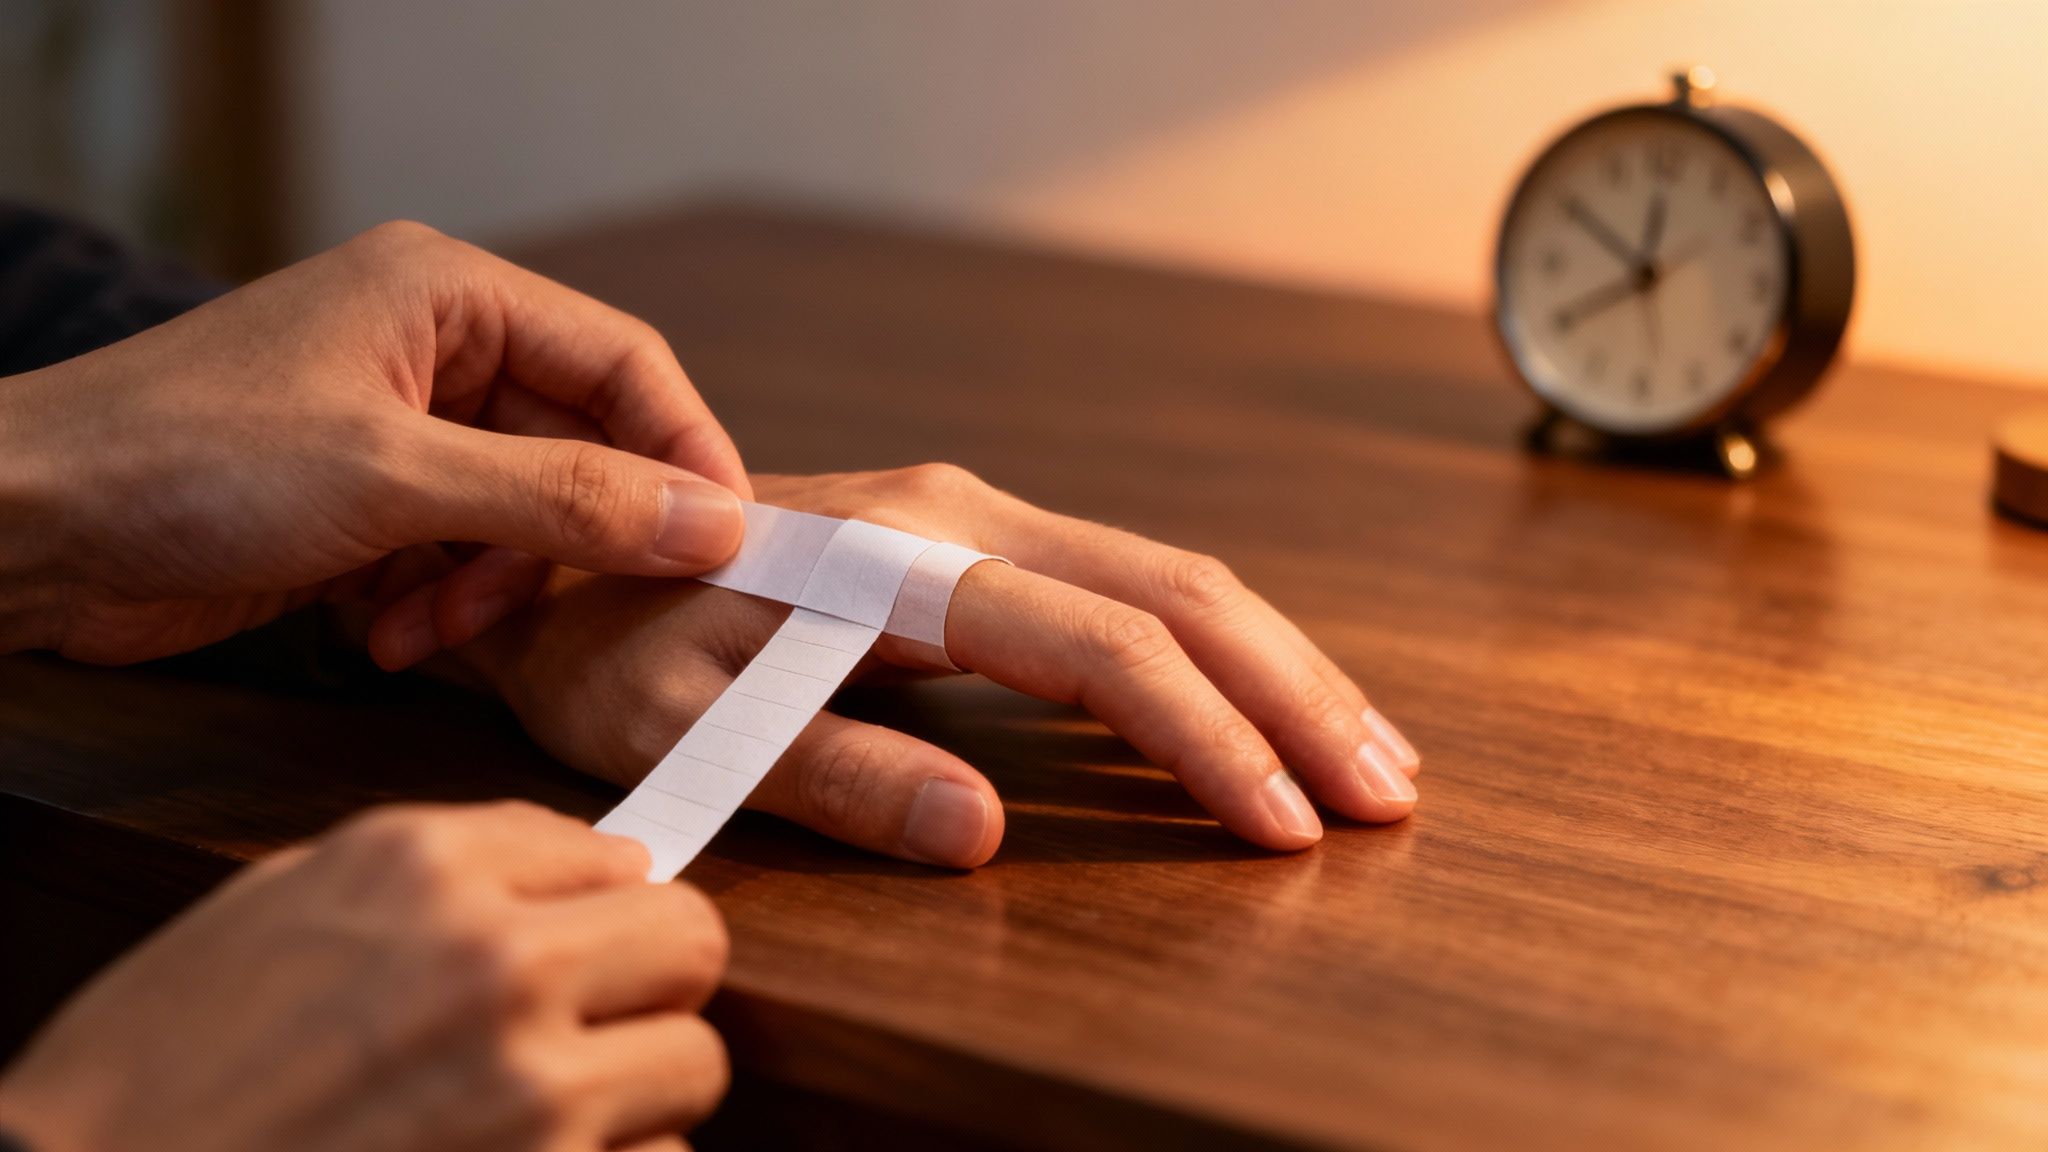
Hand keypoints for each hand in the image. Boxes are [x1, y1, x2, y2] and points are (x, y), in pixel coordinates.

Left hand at [0, 221, 750, 664]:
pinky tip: (390, 635)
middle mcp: (434, 351)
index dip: (686, 451)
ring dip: (497, 587)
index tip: (729, 542)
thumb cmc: (186, 461)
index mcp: (451, 296)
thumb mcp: (396, 480)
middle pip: (579, 446)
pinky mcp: (366, 502)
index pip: (622, 362)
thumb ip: (563, 500)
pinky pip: (462, 557)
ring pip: (524, 516)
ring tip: (436, 629)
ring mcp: (399, 429)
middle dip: (570, 539)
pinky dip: (445, 606)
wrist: (24, 530)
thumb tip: (714, 523)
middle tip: (581, 607)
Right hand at [0, 802, 727, 1151]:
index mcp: (427, 871)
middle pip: (691, 944)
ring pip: (692, 1068)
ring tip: (539, 1116)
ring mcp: (531, 1094)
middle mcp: (496, 965)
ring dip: (636, 1096)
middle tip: (595, 1024)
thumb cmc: (162, 1065)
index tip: (600, 941)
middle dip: (651, 986)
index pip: (624, 858)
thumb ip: (455, 863)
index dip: (608, 910)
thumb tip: (601, 863)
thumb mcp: (283, 900)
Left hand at [441, 465, 1420, 865]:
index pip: (1104, 645)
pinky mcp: (976, 549)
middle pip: (1180, 593)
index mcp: (909, 556)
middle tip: (1389, 796)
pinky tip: (1264, 707)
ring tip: (1371, 755)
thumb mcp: (677, 725)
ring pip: (1174, 582)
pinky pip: (1130, 592)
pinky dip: (1218, 653)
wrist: (556, 556)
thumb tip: (987, 829)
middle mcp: (966, 516)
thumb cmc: (600, 645)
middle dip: (1296, 696)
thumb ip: (831, 769)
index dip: (1207, 738)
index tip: (1285, 832)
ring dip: (1280, 668)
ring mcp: (978, 522)